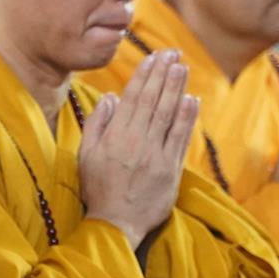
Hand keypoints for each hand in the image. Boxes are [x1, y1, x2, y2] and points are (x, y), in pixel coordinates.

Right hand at [78, 50, 197, 249]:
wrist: (116, 224)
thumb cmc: (98, 189)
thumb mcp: (86, 155)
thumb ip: (97, 124)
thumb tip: (112, 97)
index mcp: (116, 136)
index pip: (134, 97)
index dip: (145, 75)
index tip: (153, 57)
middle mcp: (138, 142)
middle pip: (154, 101)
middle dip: (163, 74)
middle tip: (172, 53)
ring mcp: (157, 155)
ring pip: (169, 115)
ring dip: (177, 88)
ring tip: (183, 67)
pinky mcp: (172, 170)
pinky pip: (181, 138)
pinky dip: (188, 118)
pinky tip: (192, 100)